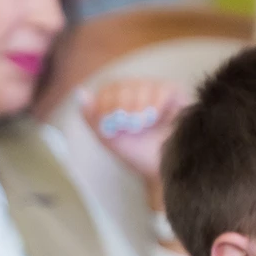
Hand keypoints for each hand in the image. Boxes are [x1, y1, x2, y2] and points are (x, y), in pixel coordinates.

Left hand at [81, 78, 189, 197]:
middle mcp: (138, 92)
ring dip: (138, 106)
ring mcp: (157, 91)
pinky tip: (155, 119)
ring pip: (141, 85)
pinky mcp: (176, 94)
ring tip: (142, 126)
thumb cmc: (138, 155)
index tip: (110, 123)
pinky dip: (154, 104)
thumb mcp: (110, 139)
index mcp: (121, 101)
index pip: (108, 89)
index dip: (106, 102)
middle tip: (127, 125)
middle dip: (121, 104)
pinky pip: (161, 89)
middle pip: (122, 85)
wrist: (166, 170)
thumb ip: (93, 117)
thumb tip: (80, 92)